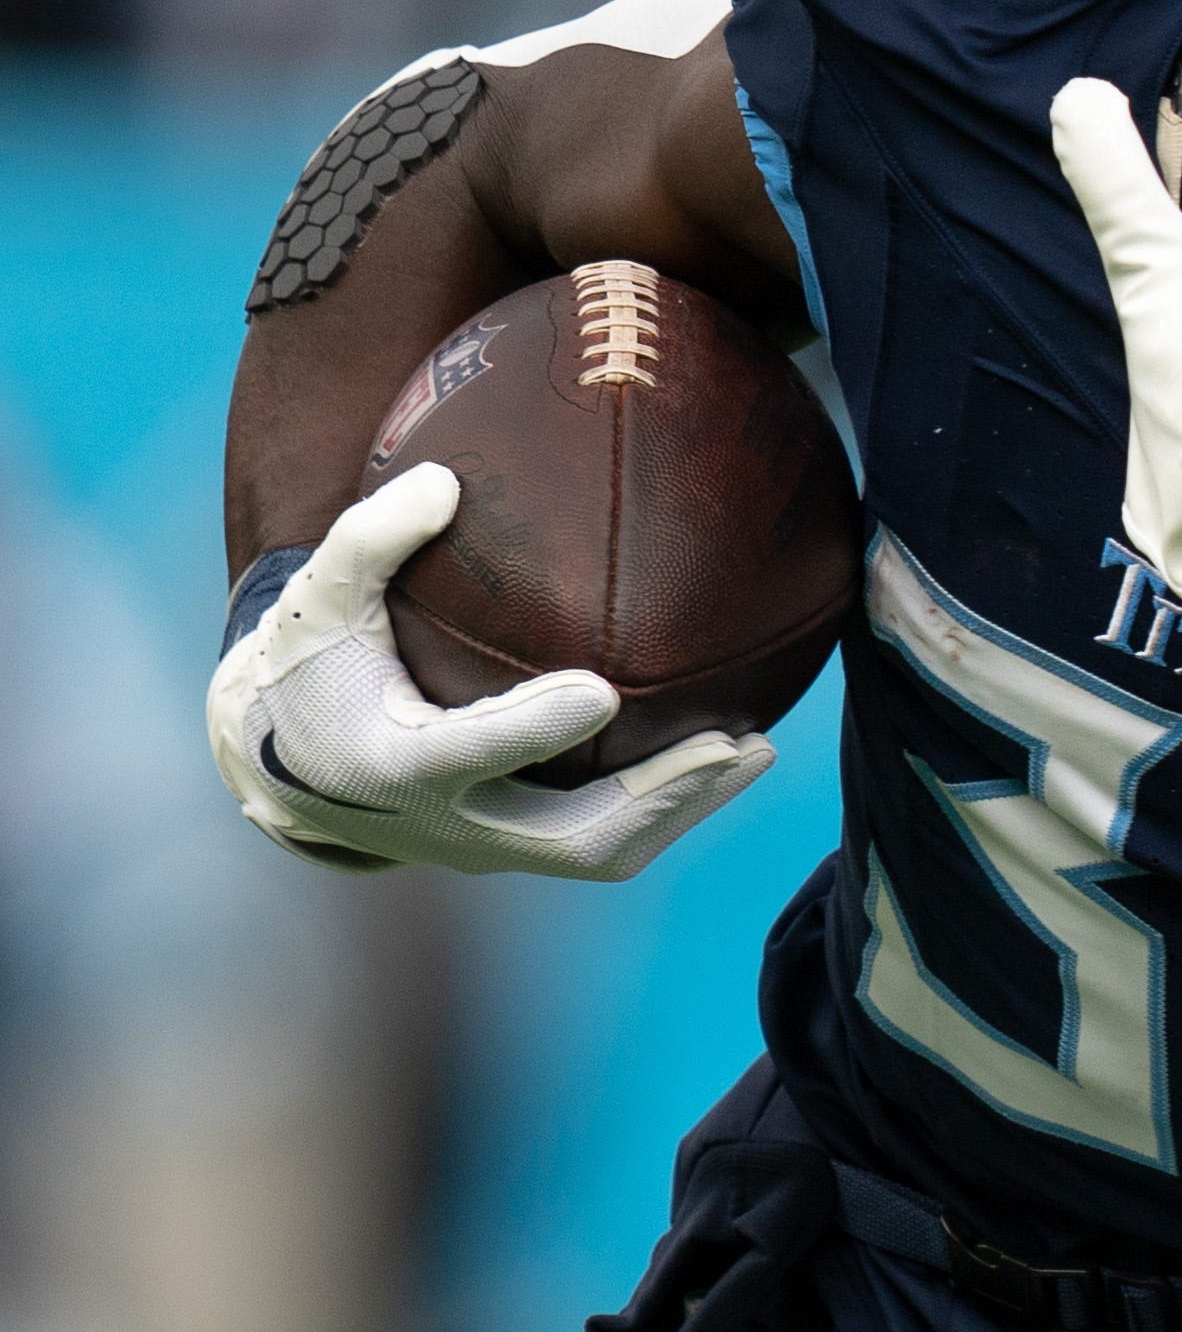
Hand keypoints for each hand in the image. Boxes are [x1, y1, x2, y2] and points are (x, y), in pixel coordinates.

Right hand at [205, 465, 773, 880]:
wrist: (278, 764)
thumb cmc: (308, 664)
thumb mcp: (317, 598)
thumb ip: (369, 539)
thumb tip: (441, 479)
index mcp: (392, 764)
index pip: (472, 753)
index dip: (535, 730)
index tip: (603, 692)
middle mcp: (445, 823)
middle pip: (567, 837)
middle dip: (656, 800)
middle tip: (730, 743)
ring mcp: (484, 846)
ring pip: (597, 852)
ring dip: (680, 808)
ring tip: (752, 749)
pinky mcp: (512, 848)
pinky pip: (598, 839)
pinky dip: (662, 805)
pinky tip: (722, 750)